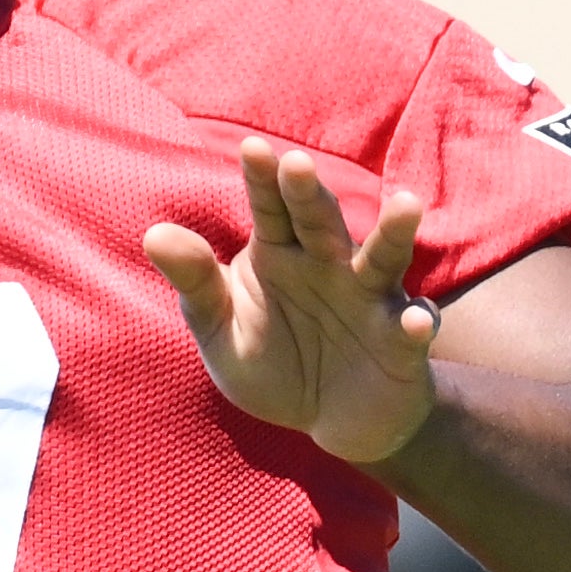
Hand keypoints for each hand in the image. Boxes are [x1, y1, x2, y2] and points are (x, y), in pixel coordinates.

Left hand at [143, 140, 439, 465]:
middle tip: (296, 164)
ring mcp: (371, 300)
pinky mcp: (402, 343)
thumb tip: (154, 234)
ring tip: (404, 203)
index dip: (262, 180)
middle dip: (309, 194)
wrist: (330, 423)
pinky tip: (414, 322)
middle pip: (320, 222)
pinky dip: (416, 325)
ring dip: (393, 232)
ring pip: (383, 259)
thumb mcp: (222, 332)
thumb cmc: (273, 364)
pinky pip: (412, 330)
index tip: (251, 148)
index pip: (269, 208)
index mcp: (281, 254)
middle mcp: (329, 265)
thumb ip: (196, 285)